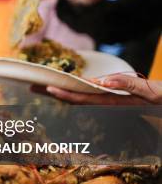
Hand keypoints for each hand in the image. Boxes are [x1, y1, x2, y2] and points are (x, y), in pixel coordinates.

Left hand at [47, 74, 161, 104]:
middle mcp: (106, 102)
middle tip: (32, 87)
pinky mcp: (113, 96)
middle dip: (53, 93)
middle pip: (74, 98)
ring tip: (40, 86)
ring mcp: (108, 99)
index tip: (48, 87)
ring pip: (79, 96)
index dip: (64, 94)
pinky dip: (74, 89)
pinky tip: (65, 86)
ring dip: (60, 92)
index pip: (83, 99)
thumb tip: (103, 81)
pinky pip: (89, 93)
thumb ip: (129, 85)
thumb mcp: (150, 91)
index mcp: (112, 101)